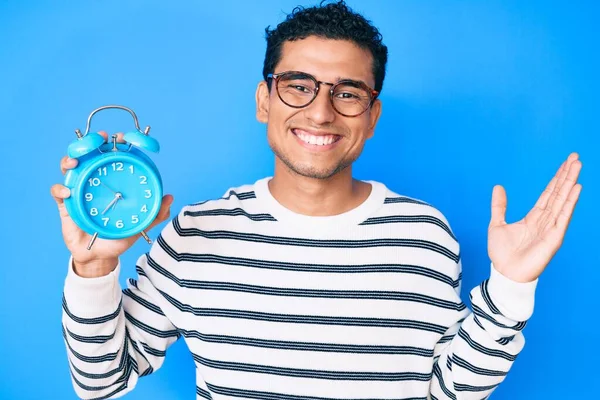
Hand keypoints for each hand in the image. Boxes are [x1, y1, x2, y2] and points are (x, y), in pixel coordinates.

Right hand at [51, 131, 173, 277]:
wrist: (100, 256)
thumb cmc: (118, 236)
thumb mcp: (139, 224)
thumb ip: (155, 213)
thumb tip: (170, 198)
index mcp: (111, 183)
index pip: (112, 157)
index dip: (115, 144)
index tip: (122, 137)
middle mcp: (94, 182)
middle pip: (88, 155)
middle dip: (90, 142)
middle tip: (98, 139)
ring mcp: (78, 191)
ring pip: (68, 167)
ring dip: (69, 160)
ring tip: (74, 162)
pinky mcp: (65, 205)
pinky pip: (57, 192)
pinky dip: (60, 189)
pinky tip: (68, 193)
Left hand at [488, 152, 581, 282]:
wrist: (504, 274)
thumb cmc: (502, 254)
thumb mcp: (496, 224)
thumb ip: (499, 206)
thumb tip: (498, 187)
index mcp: (533, 218)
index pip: (548, 194)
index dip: (556, 178)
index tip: (565, 163)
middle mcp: (545, 221)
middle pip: (558, 193)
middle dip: (566, 175)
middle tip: (575, 157)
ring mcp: (551, 228)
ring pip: (562, 200)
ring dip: (570, 183)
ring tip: (577, 166)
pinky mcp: (554, 238)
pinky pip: (563, 217)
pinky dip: (570, 203)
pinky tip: (576, 189)